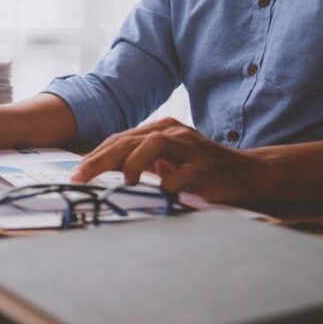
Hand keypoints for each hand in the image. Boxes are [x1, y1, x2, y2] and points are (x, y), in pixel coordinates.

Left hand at [70, 118, 271, 202]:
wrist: (247, 174)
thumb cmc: (200, 169)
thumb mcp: (165, 162)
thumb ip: (137, 162)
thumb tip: (100, 171)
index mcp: (160, 130)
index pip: (120, 139)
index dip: (95, 156)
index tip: (75, 173)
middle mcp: (173, 134)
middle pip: (129, 140)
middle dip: (100, 159)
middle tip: (79, 177)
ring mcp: (191, 149)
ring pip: (154, 145)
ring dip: (133, 163)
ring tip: (123, 181)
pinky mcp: (206, 169)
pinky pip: (182, 174)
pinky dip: (168, 184)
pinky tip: (159, 193)